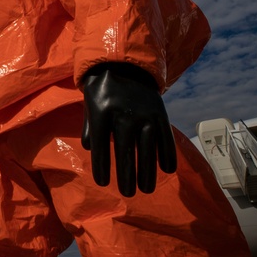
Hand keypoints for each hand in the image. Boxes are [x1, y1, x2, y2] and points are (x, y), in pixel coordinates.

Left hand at [81, 63, 176, 196]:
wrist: (126, 62)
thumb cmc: (102, 89)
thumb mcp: (89, 103)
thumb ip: (89, 127)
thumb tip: (89, 149)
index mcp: (101, 110)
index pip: (99, 145)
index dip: (101, 166)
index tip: (103, 183)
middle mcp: (123, 112)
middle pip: (124, 150)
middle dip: (126, 174)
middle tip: (128, 193)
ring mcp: (144, 112)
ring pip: (147, 147)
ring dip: (147, 171)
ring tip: (146, 189)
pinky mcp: (160, 112)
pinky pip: (165, 137)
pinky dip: (167, 154)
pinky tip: (167, 170)